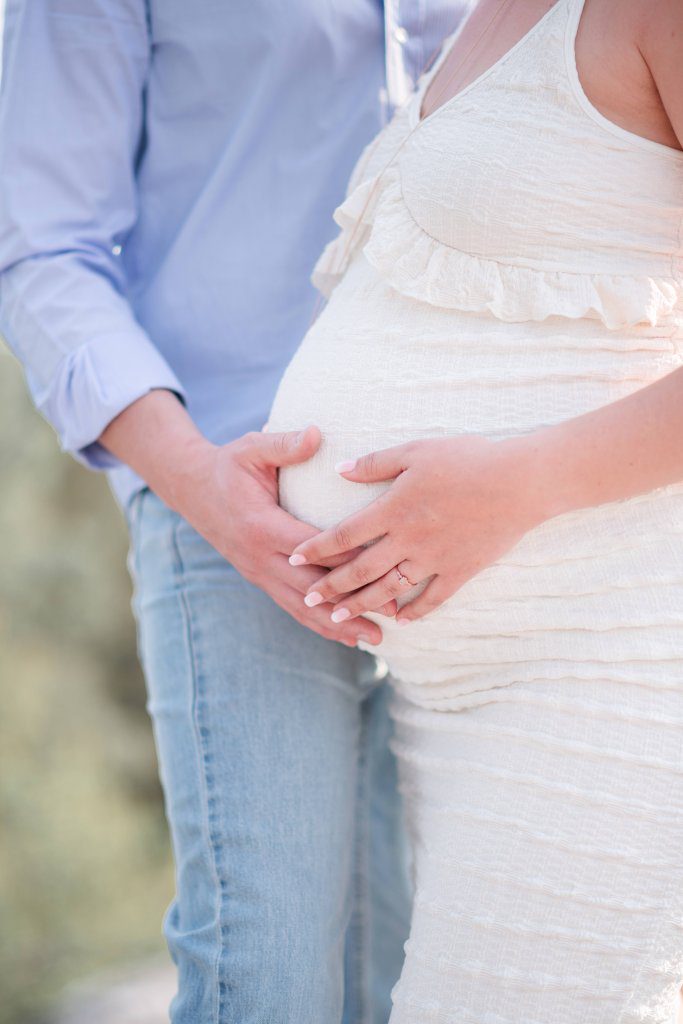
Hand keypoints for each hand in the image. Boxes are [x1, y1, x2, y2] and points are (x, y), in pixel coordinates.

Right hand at [169, 424, 390, 645]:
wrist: (192, 489)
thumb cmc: (229, 465)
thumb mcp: (253, 448)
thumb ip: (284, 444)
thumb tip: (316, 434)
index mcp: (262, 525)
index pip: (310, 548)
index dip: (345, 560)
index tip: (381, 568)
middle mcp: (260, 557)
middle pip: (310, 588)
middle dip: (351, 604)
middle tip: (390, 616)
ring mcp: (258, 573)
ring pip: (301, 607)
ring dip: (337, 625)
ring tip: (374, 640)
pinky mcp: (260, 578)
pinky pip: (291, 606)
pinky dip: (317, 624)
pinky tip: (344, 637)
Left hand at [288, 435, 547, 623]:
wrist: (520, 482)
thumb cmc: (468, 459)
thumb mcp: (416, 450)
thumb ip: (376, 462)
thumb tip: (340, 469)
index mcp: (394, 509)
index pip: (345, 534)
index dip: (317, 548)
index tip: (294, 560)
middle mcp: (409, 539)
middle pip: (360, 570)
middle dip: (331, 587)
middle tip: (308, 599)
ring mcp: (435, 559)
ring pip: (390, 590)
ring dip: (362, 605)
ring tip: (339, 618)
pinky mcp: (460, 571)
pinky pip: (432, 599)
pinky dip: (414, 612)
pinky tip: (399, 620)